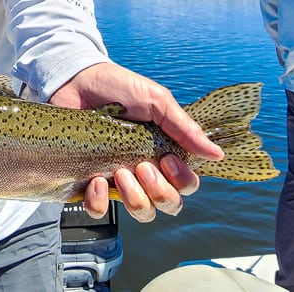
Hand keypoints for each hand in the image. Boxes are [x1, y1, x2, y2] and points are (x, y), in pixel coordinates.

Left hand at [49, 62, 223, 222]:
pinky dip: (99, 202)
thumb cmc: (119, 89)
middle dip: (159, 191)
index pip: (186, 186)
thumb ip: (185, 129)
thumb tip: (217, 155)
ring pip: (141, 212)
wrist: (76, 81)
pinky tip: (96, 181)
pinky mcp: (88, 183)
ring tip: (120, 171)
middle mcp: (144, 172)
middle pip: (169, 205)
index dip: (182, 181)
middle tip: (141, 166)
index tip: (167, 159)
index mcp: (163, 154)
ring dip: (135, 198)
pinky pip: (99, 210)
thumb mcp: (156, 102)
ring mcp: (118, 180)